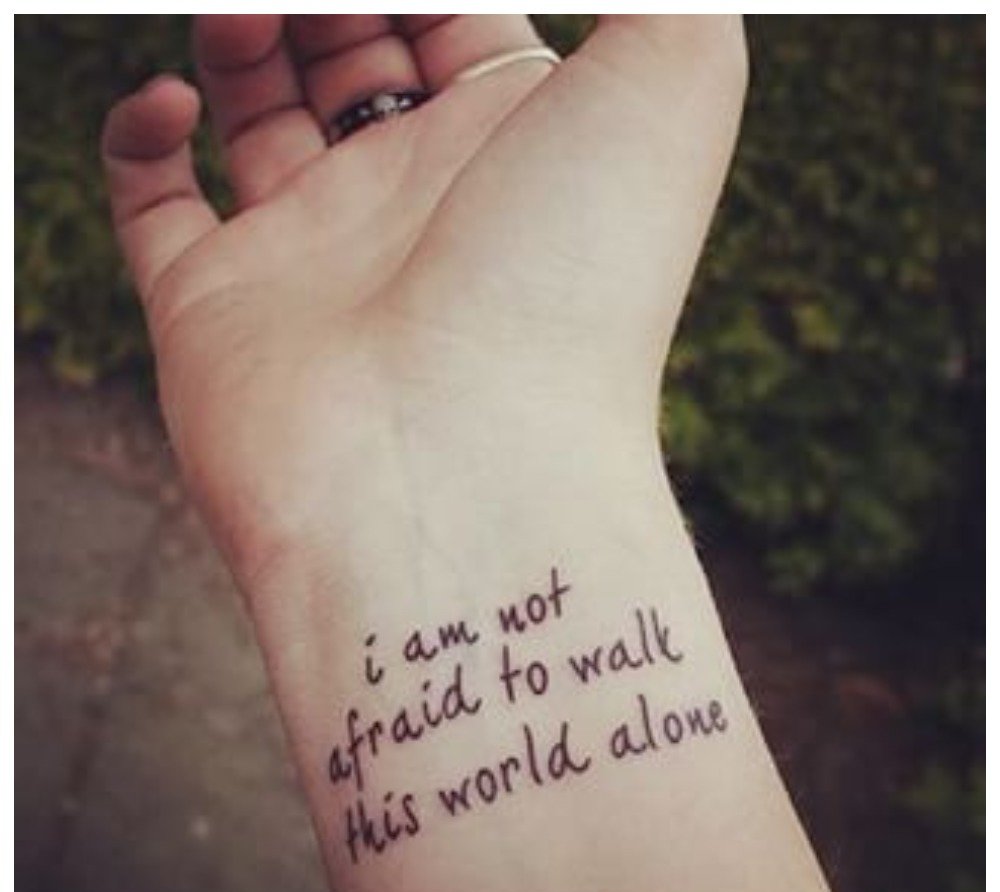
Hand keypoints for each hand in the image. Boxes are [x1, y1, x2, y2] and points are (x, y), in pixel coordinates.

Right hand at [103, 15, 745, 591]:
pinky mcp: (213, 309)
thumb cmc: (574, 275)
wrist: (462, 473)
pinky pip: (155, 206)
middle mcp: (416, 206)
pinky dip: (140, 134)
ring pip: (255, 112)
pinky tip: (172, 101)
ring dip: (239, 31)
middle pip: (354, 55)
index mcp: (514, 151)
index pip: (459, 19)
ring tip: (246, 14)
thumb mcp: (675, 80)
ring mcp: (311, 258)